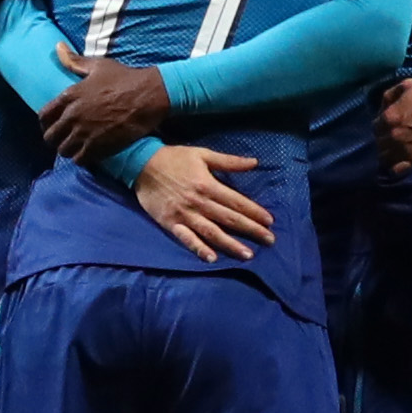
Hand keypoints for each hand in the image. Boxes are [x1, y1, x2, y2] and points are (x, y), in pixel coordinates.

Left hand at [36, 52, 171, 165]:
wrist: (148, 96)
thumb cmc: (124, 78)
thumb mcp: (98, 66)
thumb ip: (74, 60)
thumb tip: (57, 47)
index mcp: (69, 96)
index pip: (44, 116)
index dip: (46, 123)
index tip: (52, 124)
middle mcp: (73, 116)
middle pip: (50, 137)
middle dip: (55, 138)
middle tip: (65, 138)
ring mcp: (84, 132)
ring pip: (63, 150)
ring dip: (68, 149)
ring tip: (76, 147)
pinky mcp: (98, 146)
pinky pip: (79, 159)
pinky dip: (81, 158)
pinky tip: (87, 153)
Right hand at [132, 146, 276, 261]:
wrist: (141, 164)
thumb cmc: (174, 158)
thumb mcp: (202, 154)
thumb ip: (229, 161)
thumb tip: (254, 162)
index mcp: (208, 185)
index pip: (236, 201)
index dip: (254, 212)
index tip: (270, 222)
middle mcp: (199, 202)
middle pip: (229, 218)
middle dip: (251, 230)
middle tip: (269, 240)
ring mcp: (184, 215)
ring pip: (212, 232)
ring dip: (230, 244)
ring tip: (247, 254)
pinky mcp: (170, 223)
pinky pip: (186, 238)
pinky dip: (198, 248)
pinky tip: (212, 258)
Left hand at [378, 76, 411, 170]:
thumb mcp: (407, 85)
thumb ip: (389, 97)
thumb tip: (381, 109)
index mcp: (390, 117)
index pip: (375, 127)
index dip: (381, 125)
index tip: (388, 125)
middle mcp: (394, 135)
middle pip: (379, 143)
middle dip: (384, 139)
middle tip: (393, 136)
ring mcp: (406, 149)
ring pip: (385, 158)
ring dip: (388, 153)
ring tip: (395, 149)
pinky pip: (399, 169)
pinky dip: (396, 167)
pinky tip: (399, 162)